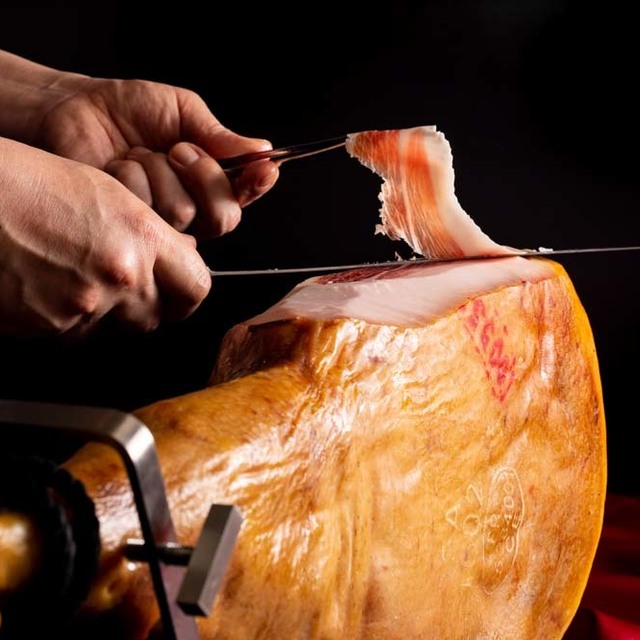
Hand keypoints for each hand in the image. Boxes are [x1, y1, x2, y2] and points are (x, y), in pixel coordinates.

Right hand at [0, 137, 211, 337]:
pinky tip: (49, 287)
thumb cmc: (28, 184)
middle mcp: (119, 277)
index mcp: (140, 237)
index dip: (189, 291)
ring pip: (115, 329)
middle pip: (156, 315)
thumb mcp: (107, 192)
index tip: (181, 291)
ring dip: (106, 314)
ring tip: (76, 276)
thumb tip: (180, 257)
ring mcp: (83, 306)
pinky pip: (76, 336)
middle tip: (123, 284)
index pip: (197, 285)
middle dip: (146, 304)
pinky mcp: (49, 328)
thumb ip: (150, 232)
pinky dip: (69, 320)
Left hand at [33, 74, 278, 237]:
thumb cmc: (131, 109)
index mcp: (210, 180)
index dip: (258, 184)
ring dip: (158, 171)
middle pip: (223, 218)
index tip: (263, 167)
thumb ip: (219, 135)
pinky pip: (146, 211)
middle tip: (179, 149)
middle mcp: (192, 207)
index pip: (246, 194)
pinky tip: (118, 166)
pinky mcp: (131, 226)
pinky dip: (131, 177)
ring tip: (138, 152)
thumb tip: (262, 149)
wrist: (76, 110)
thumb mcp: (183, 110)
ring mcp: (161, 221)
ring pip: (182, 213)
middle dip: (205, 177)